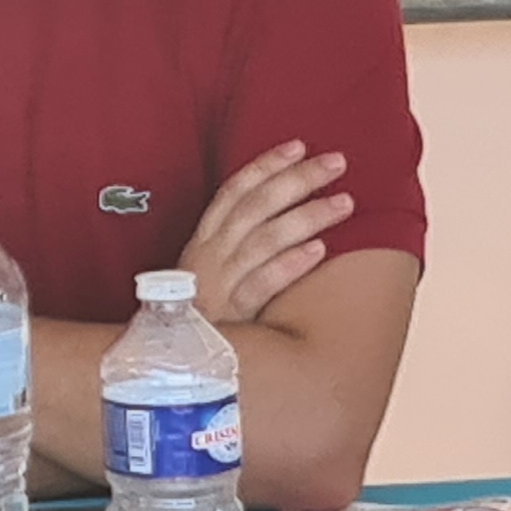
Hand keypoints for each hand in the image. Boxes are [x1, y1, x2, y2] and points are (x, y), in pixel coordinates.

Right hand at [181, 142, 355, 325]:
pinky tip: (319, 249)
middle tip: (337, 163)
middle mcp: (210, 255)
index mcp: (204, 240)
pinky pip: (262, 284)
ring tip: (344, 203)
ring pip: (265, 239)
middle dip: (298, 180)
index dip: (266, 165)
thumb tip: (278, 214)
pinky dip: (289, 264)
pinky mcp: (229, 314)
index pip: (234, 191)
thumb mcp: (206, 273)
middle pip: (256, 206)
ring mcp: (218, 283)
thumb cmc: (195, 315)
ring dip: (306, 216)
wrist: (166, 365)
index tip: (298, 145)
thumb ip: (233, 245)